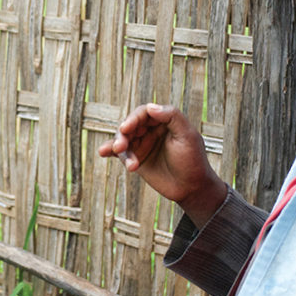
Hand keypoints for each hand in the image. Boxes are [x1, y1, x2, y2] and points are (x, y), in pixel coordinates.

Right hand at [98, 103, 226, 227]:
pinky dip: (110, 151)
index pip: (144, 113)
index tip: (126, 128)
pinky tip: (102, 152)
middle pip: (130, 126)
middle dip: (123, 135)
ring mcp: (142, 144)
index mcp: (164, 120)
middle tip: (120, 147)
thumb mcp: (187, 136)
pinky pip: (120, 153)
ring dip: (119, 148)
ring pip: (124, 140)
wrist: (192, 188)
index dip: (133, 119)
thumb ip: (172, 117)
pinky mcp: (136, 159)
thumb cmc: (193, 160)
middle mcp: (150, 130)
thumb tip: (151, 107)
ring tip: (126, 161)